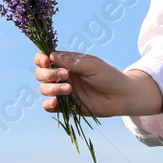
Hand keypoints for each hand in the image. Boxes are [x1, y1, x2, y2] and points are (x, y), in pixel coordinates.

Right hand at [34, 50, 161, 117]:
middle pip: (41, 74)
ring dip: (52, 88)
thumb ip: (71, 61)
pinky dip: (48, 104)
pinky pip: (49, 106)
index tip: (46, 61)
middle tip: (65, 75)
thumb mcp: (91, 65)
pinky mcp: (66, 107)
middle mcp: (61, 76)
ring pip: (44, 89)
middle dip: (48, 74)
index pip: (44, 59)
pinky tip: (55, 102)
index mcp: (66, 63)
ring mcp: (62, 92)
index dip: (41, 59)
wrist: (121, 96)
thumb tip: (51, 55)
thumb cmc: (108, 76)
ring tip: (69, 89)